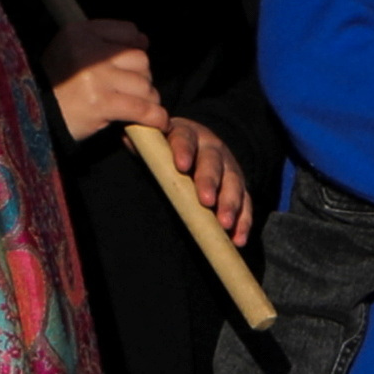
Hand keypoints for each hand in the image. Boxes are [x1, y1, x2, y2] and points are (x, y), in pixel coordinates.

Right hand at [40, 18, 166, 144]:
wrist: (33, 117)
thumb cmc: (58, 86)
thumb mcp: (71, 51)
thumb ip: (104, 41)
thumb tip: (143, 40)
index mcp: (79, 32)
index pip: (128, 31)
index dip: (136, 48)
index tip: (131, 64)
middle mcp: (87, 50)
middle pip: (140, 59)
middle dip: (142, 77)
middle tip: (130, 91)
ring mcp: (95, 77)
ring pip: (143, 84)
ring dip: (146, 99)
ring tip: (133, 107)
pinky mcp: (101, 103)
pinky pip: (141, 108)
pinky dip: (153, 116)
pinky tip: (157, 121)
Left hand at [157, 112, 255, 247]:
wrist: (196, 143)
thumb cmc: (166, 147)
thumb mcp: (153, 140)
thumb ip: (144, 142)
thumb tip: (127, 137)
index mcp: (187, 134)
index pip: (185, 139)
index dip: (183, 151)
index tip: (180, 166)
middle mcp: (211, 148)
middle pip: (213, 163)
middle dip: (210, 182)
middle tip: (206, 201)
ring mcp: (228, 167)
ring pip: (234, 184)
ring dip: (230, 204)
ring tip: (225, 224)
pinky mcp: (239, 186)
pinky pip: (246, 203)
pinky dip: (243, 221)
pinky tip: (238, 239)